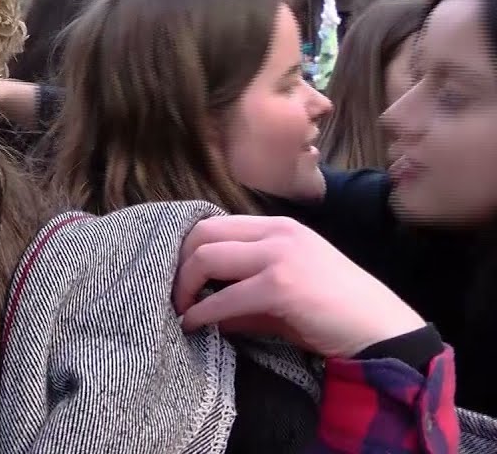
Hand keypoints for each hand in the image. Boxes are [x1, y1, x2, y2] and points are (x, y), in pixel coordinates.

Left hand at [173, 215, 424, 358]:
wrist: (382, 331)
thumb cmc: (336, 314)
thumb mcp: (285, 292)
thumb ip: (244, 293)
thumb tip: (204, 308)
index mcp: (279, 227)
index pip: (214, 223)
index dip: (187, 250)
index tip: (178, 276)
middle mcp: (277, 232)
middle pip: (202, 234)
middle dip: (178, 264)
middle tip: (173, 293)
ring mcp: (279, 256)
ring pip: (205, 258)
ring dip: (184, 288)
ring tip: (181, 311)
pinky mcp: (280, 287)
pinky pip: (223, 298)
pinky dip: (200, 313)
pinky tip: (193, 326)